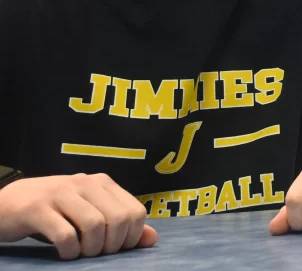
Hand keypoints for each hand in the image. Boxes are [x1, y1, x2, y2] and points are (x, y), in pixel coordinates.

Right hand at [0, 173, 156, 259]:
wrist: (7, 203)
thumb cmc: (54, 211)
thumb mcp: (89, 213)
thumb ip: (120, 224)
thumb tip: (152, 238)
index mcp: (102, 183)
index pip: (135, 211)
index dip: (131, 237)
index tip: (116, 248)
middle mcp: (84, 183)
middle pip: (118, 219)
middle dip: (112, 245)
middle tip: (98, 253)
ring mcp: (60, 193)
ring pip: (94, 225)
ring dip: (91, 249)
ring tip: (82, 254)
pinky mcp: (38, 208)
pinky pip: (65, 235)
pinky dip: (70, 251)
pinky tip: (65, 253)